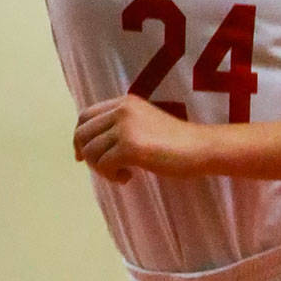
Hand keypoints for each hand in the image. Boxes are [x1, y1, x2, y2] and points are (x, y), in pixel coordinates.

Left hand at [73, 94, 208, 183]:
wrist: (201, 148)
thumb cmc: (177, 142)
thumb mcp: (144, 123)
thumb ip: (121, 126)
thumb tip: (93, 146)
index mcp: (123, 102)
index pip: (85, 115)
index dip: (79, 137)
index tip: (82, 156)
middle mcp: (120, 110)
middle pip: (83, 133)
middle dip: (86, 155)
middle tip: (103, 171)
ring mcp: (125, 127)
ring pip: (91, 151)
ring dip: (101, 169)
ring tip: (120, 174)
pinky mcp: (131, 146)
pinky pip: (104, 164)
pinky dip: (111, 176)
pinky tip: (128, 178)